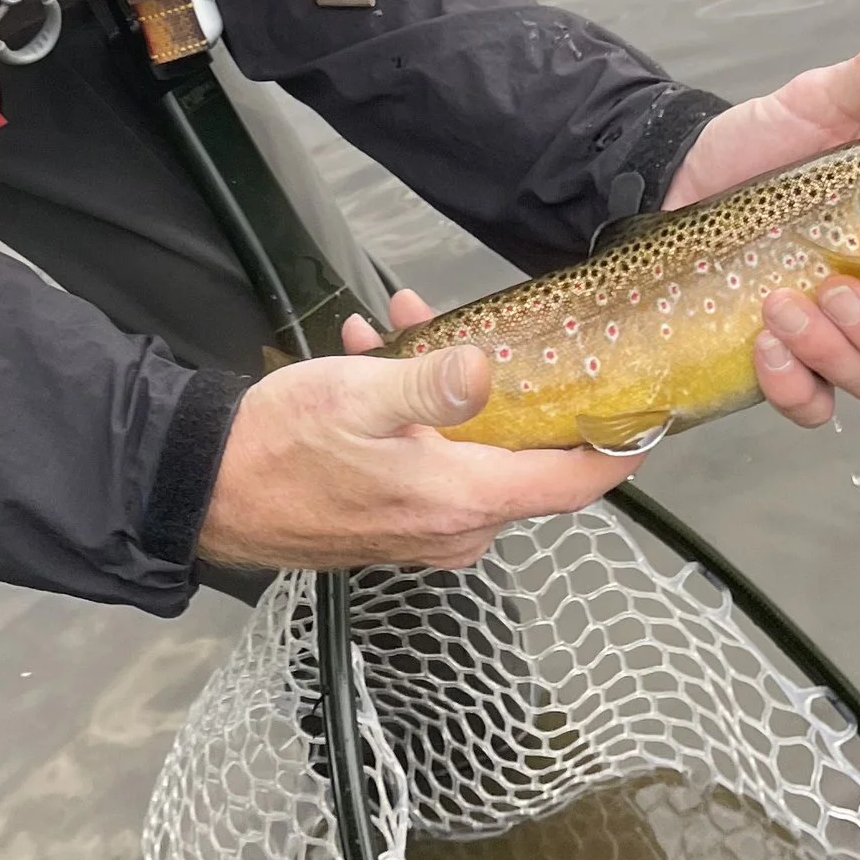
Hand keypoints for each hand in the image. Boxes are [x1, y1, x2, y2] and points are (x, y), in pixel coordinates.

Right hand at [198, 291, 617, 571]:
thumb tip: (490, 368)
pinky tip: (372, 356)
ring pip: (467, 452)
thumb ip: (431, 384)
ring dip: (447, 391)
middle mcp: (455, 528)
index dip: (617, 451)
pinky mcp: (389, 523)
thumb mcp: (361, 395)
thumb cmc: (284, 445)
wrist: (208, 491)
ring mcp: (421, 532)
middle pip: (521, 461)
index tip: (651, 415)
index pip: (571, 486)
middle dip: (510, 388)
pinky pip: (427, 464)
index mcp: (463, 501)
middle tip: (490, 328)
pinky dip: (414, 416)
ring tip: (403, 327)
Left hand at [662, 0, 859, 431]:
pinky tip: (762, 347)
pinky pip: (816, 405)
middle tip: (836, 290)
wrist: (675, 179)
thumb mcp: (819, 106)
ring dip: (836, 353)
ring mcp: (847, 339)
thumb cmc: (761, 145)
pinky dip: (795, 387)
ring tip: (776, 305)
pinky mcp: (794, 366)